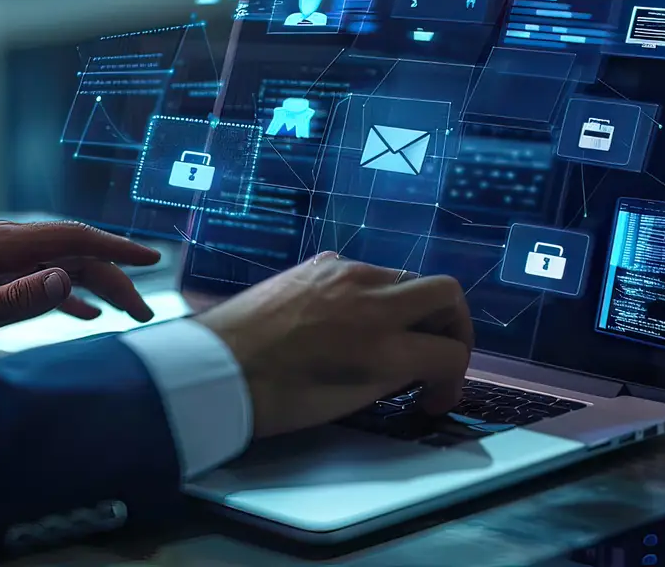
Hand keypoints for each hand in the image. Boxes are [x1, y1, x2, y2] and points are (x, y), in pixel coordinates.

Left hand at [0, 221, 160, 353]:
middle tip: (144, 310)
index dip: (116, 248)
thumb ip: (16, 299)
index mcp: (0, 245)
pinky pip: (38, 280)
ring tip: (125, 313)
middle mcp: (2, 244)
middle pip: (73, 254)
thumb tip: (68, 281)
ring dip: (94, 287)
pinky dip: (66, 295)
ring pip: (59, 267)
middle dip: (114, 278)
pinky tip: (84, 313)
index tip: (151, 259)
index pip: (73, 238)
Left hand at [194, 252, 473, 439]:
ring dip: (412, 308)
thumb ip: (392, 378)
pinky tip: (351, 320)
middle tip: (437, 354)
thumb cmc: (273, 397)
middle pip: (446, 293)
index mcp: (379, 344)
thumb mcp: (345, 401)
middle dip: (453, 326)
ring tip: (391, 340)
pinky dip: (374, 294)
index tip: (434, 397)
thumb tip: (415, 368)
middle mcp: (370, 298)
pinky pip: (365, 272)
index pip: (450, 352)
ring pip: (405, 278)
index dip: (452, 381)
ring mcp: (344, 272)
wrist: (211, 366)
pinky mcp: (318, 262)